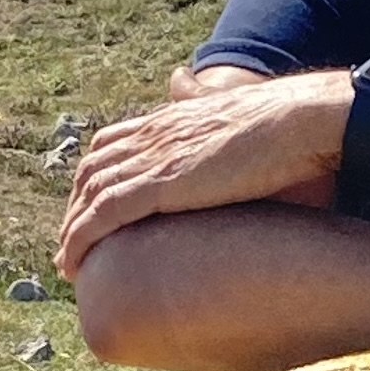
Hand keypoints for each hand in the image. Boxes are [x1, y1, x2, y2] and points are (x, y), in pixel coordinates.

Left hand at [56, 70, 350, 275]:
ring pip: (90, 194)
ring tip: (69, 264)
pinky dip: (81, 238)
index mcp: (172, 118)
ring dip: (72, 230)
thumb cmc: (289, 129)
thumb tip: (206, 106)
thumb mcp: (245, 121)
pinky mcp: (160, 184)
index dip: (96, 179)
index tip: (91, 210)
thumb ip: (219, 121)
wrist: (300, 122)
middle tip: (71, 245)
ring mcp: (153, 156)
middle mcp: (153, 134)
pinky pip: (104, 213)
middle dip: (76, 208)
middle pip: (93, 171)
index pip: (112, 145)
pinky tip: (74, 262)